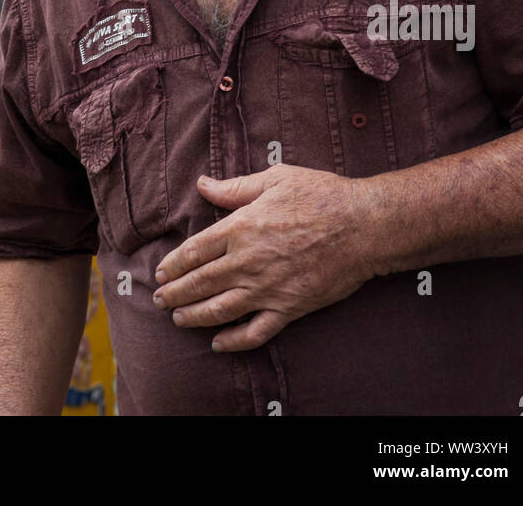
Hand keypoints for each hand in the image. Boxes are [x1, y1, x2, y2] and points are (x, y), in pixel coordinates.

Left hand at [153, 164, 376, 351]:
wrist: (363, 226)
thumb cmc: (321, 195)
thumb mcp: (275, 179)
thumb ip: (235, 187)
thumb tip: (202, 184)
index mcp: (241, 227)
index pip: (194, 251)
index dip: (173, 264)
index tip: (160, 271)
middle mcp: (248, 261)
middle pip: (200, 283)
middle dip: (175, 293)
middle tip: (159, 299)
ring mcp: (267, 288)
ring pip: (220, 310)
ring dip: (194, 317)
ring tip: (178, 319)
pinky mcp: (289, 308)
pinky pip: (255, 331)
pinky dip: (234, 341)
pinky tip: (218, 343)